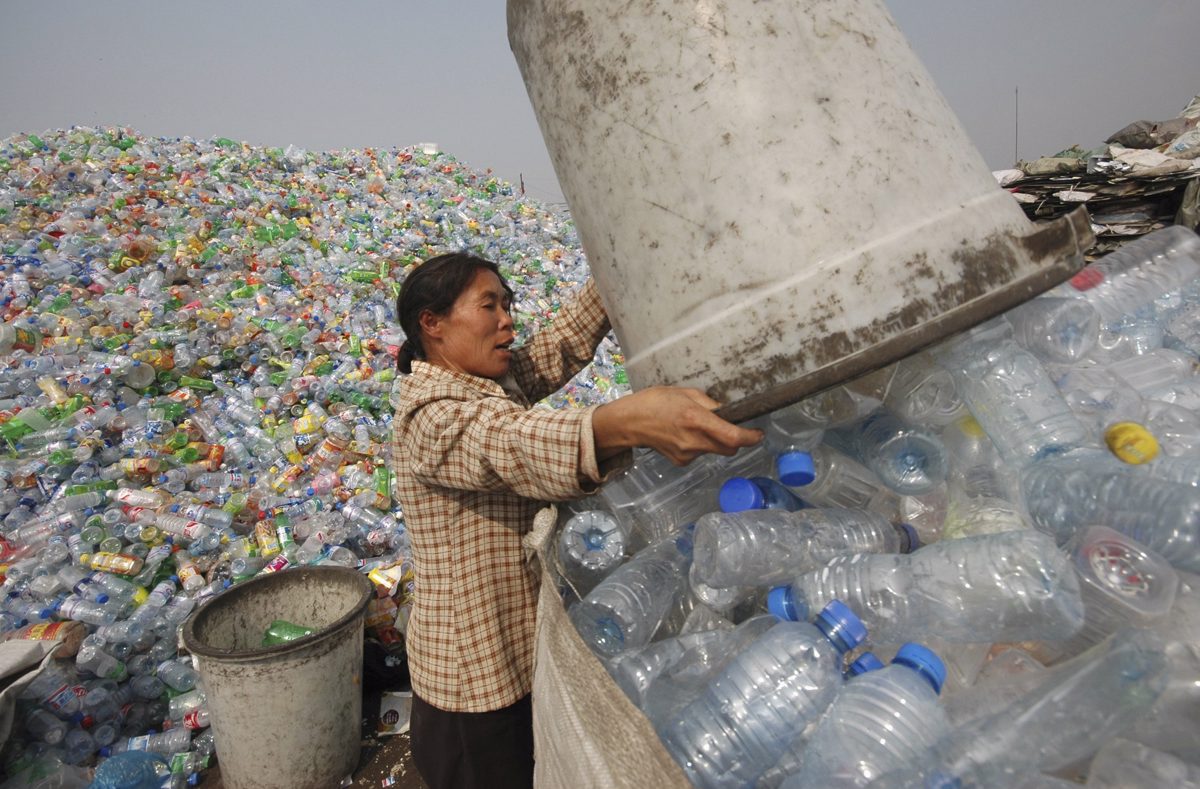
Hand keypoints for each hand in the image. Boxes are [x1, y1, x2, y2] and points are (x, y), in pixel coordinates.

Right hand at [592, 386, 763, 465]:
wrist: (629, 423)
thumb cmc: (655, 401)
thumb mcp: (685, 393)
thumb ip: (709, 403)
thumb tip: (727, 411)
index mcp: (696, 419)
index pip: (732, 436)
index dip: (750, 437)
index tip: (758, 434)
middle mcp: (694, 441)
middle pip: (729, 449)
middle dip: (736, 440)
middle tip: (731, 427)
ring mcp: (687, 454)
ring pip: (714, 450)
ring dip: (715, 441)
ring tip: (696, 425)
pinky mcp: (681, 462)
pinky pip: (700, 454)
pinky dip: (700, 445)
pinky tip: (684, 434)